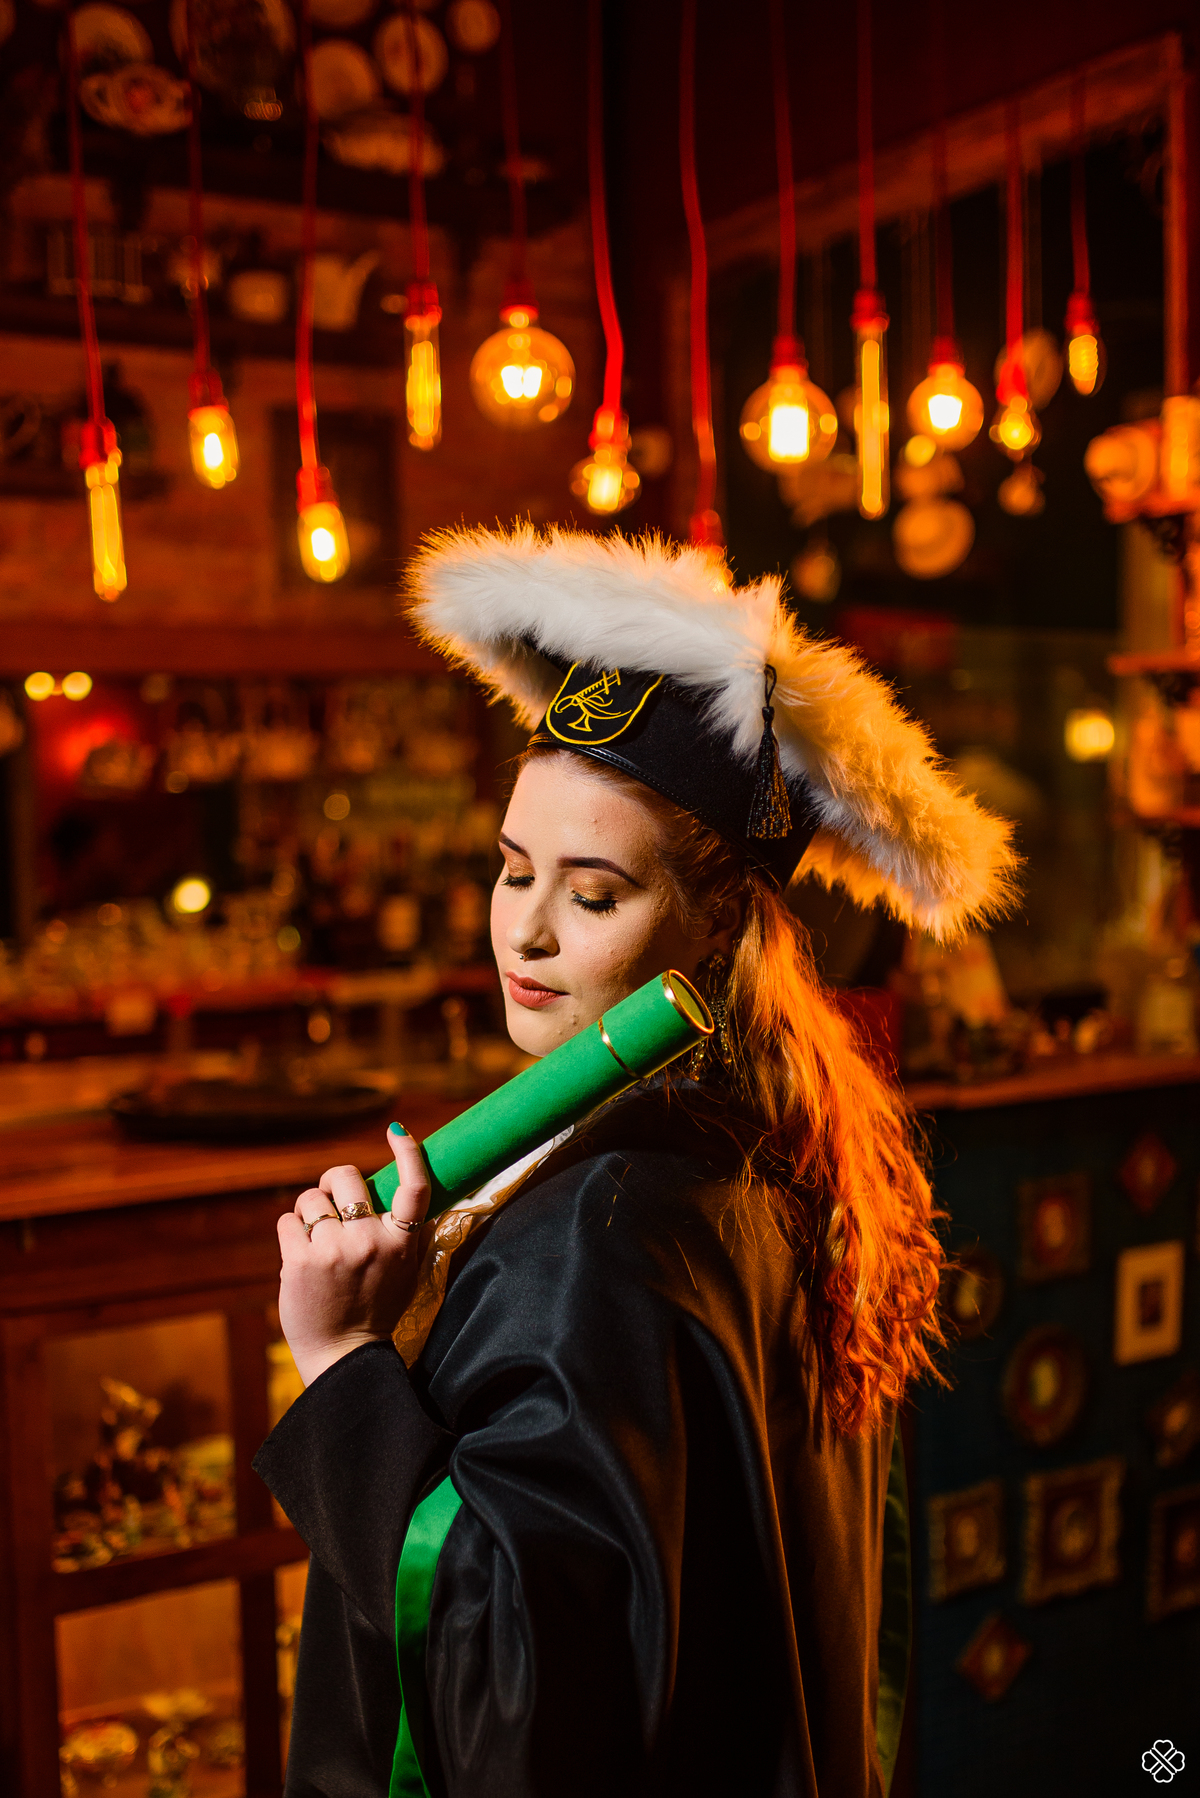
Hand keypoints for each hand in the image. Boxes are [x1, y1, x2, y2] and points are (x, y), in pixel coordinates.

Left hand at [277, 1124, 430, 1386]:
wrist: (345, 1356)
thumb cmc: (375, 1307)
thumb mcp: (406, 1268)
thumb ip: (404, 1230)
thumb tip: (397, 1181)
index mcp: (402, 1242)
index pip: (414, 1185)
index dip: (408, 1152)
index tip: (396, 1131)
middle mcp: (371, 1241)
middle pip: (344, 1176)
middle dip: (332, 1183)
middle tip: (331, 1202)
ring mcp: (334, 1250)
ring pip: (310, 1198)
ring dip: (308, 1213)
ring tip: (316, 1242)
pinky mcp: (300, 1261)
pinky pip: (287, 1220)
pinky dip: (290, 1232)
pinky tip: (300, 1256)